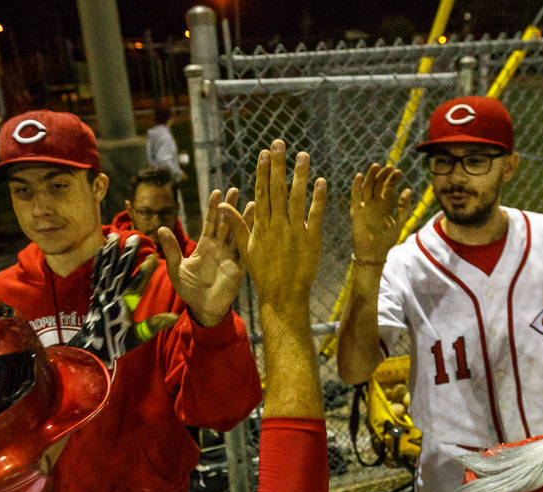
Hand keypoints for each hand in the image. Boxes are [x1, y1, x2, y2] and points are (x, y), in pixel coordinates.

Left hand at [68, 233, 178, 366]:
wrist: (90, 349)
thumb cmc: (116, 343)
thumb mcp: (138, 337)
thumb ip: (154, 325)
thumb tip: (174, 316)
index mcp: (124, 306)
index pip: (136, 285)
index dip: (145, 270)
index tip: (153, 256)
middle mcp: (111, 297)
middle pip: (120, 272)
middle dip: (128, 254)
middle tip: (134, 238)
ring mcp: (101, 293)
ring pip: (107, 268)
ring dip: (111, 252)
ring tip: (115, 236)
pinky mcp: (95, 293)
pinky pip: (97, 273)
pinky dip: (100, 260)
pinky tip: (101, 248)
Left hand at [161, 188, 248, 326]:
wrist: (203, 309)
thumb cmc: (188, 290)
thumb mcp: (176, 268)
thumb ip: (171, 249)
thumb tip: (161, 228)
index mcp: (205, 246)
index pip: (210, 222)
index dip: (213, 207)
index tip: (217, 191)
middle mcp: (220, 248)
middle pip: (226, 222)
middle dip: (230, 206)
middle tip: (235, 189)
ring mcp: (231, 256)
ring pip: (239, 233)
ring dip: (245, 218)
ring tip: (252, 201)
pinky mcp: (240, 267)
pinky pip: (245, 249)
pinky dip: (251, 237)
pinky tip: (258, 226)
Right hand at [228, 139, 326, 309]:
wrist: (283, 295)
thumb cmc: (264, 274)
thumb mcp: (247, 249)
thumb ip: (238, 225)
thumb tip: (223, 206)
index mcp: (261, 227)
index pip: (261, 193)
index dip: (263, 172)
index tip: (264, 154)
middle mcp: (277, 226)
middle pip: (277, 190)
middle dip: (278, 165)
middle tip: (279, 144)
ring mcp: (295, 232)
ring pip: (296, 198)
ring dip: (299, 176)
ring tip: (302, 155)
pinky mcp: (311, 240)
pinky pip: (315, 215)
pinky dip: (318, 198)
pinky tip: (320, 181)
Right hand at [350, 163, 410, 266]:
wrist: (374, 252)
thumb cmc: (387, 239)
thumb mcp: (399, 221)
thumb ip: (404, 206)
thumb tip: (407, 189)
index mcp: (386, 204)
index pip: (389, 187)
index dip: (393, 178)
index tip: (398, 171)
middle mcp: (375, 203)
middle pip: (378, 184)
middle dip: (383, 175)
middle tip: (389, 167)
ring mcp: (365, 206)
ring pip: (367, 187)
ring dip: (371, 176)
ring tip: (376, 166)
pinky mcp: (356, 211)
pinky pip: (355, 197)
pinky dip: (356, 187)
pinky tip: (360, 176)